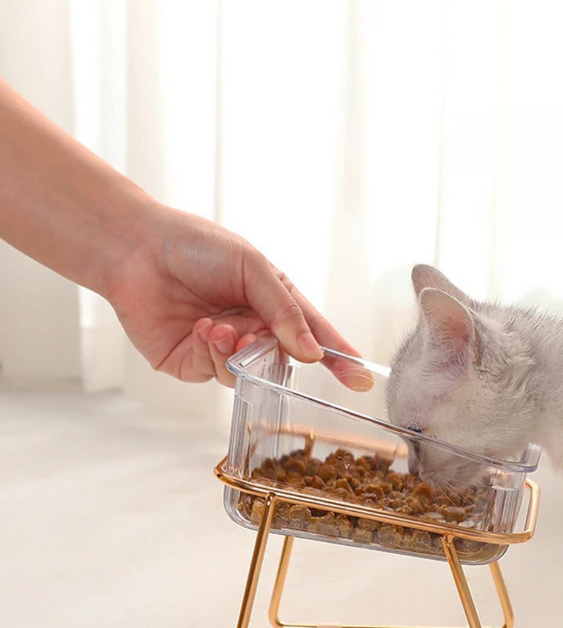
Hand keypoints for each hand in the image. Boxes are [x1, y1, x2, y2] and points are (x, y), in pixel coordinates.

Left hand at [106, 205, 370, 388]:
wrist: (136, 249)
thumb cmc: (198, 247)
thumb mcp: (253, 268)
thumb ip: (283, 310)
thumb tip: (312, 353)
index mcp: (274, 304)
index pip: (314, 336)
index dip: (339, 358)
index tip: (362, 380)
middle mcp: (253, 330)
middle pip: (283, 359)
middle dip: (273, 350)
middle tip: (254, 333)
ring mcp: (225, 350)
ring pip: (251, 374)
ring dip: (239, 353)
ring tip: (219, 327)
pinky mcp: (194, 364)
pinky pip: (218, 374)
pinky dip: (214, 353)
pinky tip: (202, 329)